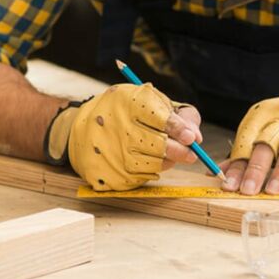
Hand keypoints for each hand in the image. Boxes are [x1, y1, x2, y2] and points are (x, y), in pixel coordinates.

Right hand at [44, 83, 201, 190]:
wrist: (82, 128)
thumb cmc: (126, 112)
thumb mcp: (151, 101)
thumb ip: (179, 115)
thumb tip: (196, 139)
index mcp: (129, 103)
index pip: (161, 120)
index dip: (180, 130)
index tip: (192, 139)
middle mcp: (118, 128)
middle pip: (160, 146)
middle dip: (180, 151)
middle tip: (191, 153)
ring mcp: (112, 154)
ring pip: (154, 165)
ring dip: (167, 162)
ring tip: (165, 153)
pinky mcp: (109, 174)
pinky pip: (141, 178)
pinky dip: (149, 171)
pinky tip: (145, 160)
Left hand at [222, 88, 278, 194]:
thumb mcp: (265, 129)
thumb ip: (245, 151)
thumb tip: (218, 173)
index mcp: (264, 118)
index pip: (246, 144)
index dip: (237, 166)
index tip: (229, 185)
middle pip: (267, 146)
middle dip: (256, 169)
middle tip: (248, 190)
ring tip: (272, 191)